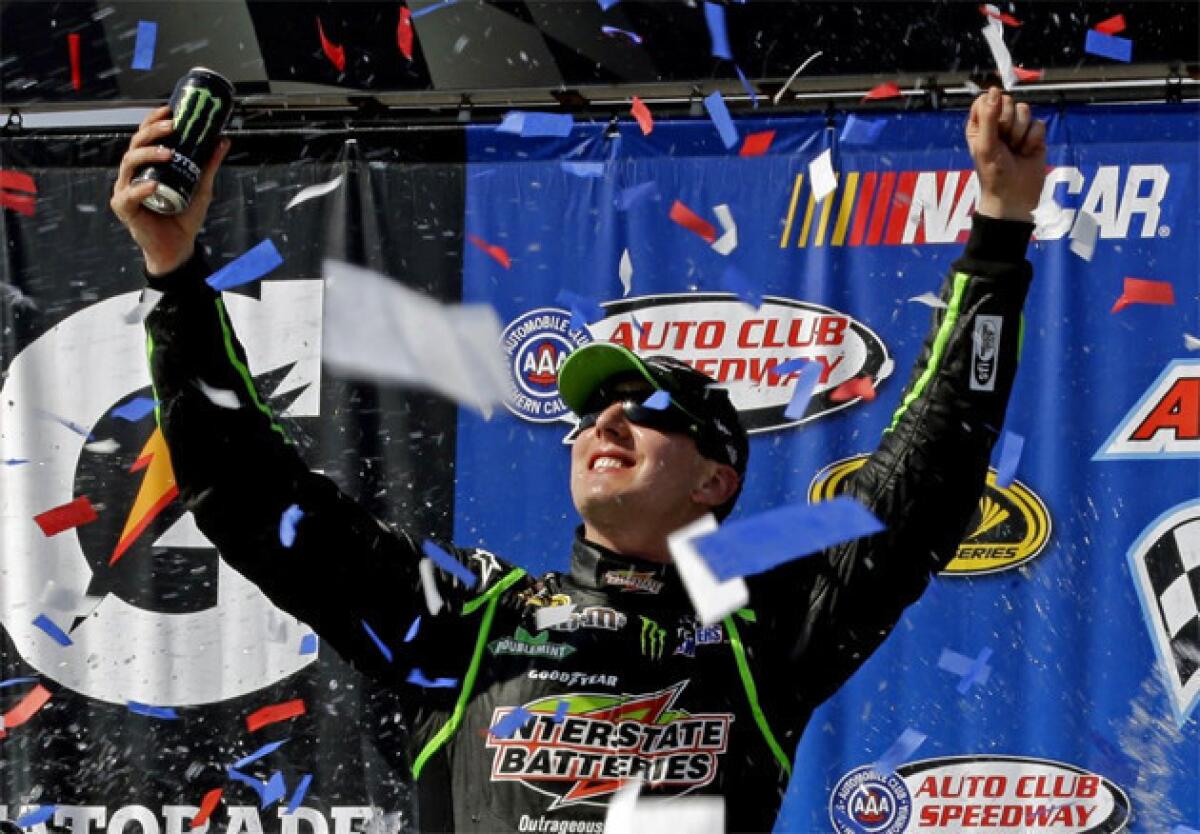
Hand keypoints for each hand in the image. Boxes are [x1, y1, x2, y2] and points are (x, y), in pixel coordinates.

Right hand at [110, 105, 229, 275]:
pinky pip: (128, 195)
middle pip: (135, 144)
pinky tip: (154, 185)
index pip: (145, 136)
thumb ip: (208, 165)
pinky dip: (141, 189)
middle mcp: (133, 174)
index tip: (170, 110)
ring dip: (148, 154)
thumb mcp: (201, 187)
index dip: (153, 121)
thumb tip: (222, 140)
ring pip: (128, 163)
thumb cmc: (184, 216)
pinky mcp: (124, 208)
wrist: (178, 248)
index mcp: (147, 165)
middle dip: (152, 131)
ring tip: (168, 153)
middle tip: (173, 126)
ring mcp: (126, 190)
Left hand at [965, 87, 1046, 221]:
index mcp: (979, 125)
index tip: (993, 128)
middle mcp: (997, 123)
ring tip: (1015, 149)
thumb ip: (989, 117)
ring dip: (1020, 133)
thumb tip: (994, 90)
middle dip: (1007, 123)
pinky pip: (1038, 123)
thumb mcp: (986, 145)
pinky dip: (1033, 139)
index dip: (992, 109)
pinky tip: (1026, 152)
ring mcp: (1017, 128)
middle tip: (1004, 143)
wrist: (1015, 195)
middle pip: (1007, 101)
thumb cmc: (994, 174)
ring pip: (1024, 110)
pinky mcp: (1034, 134)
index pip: (985, 99)